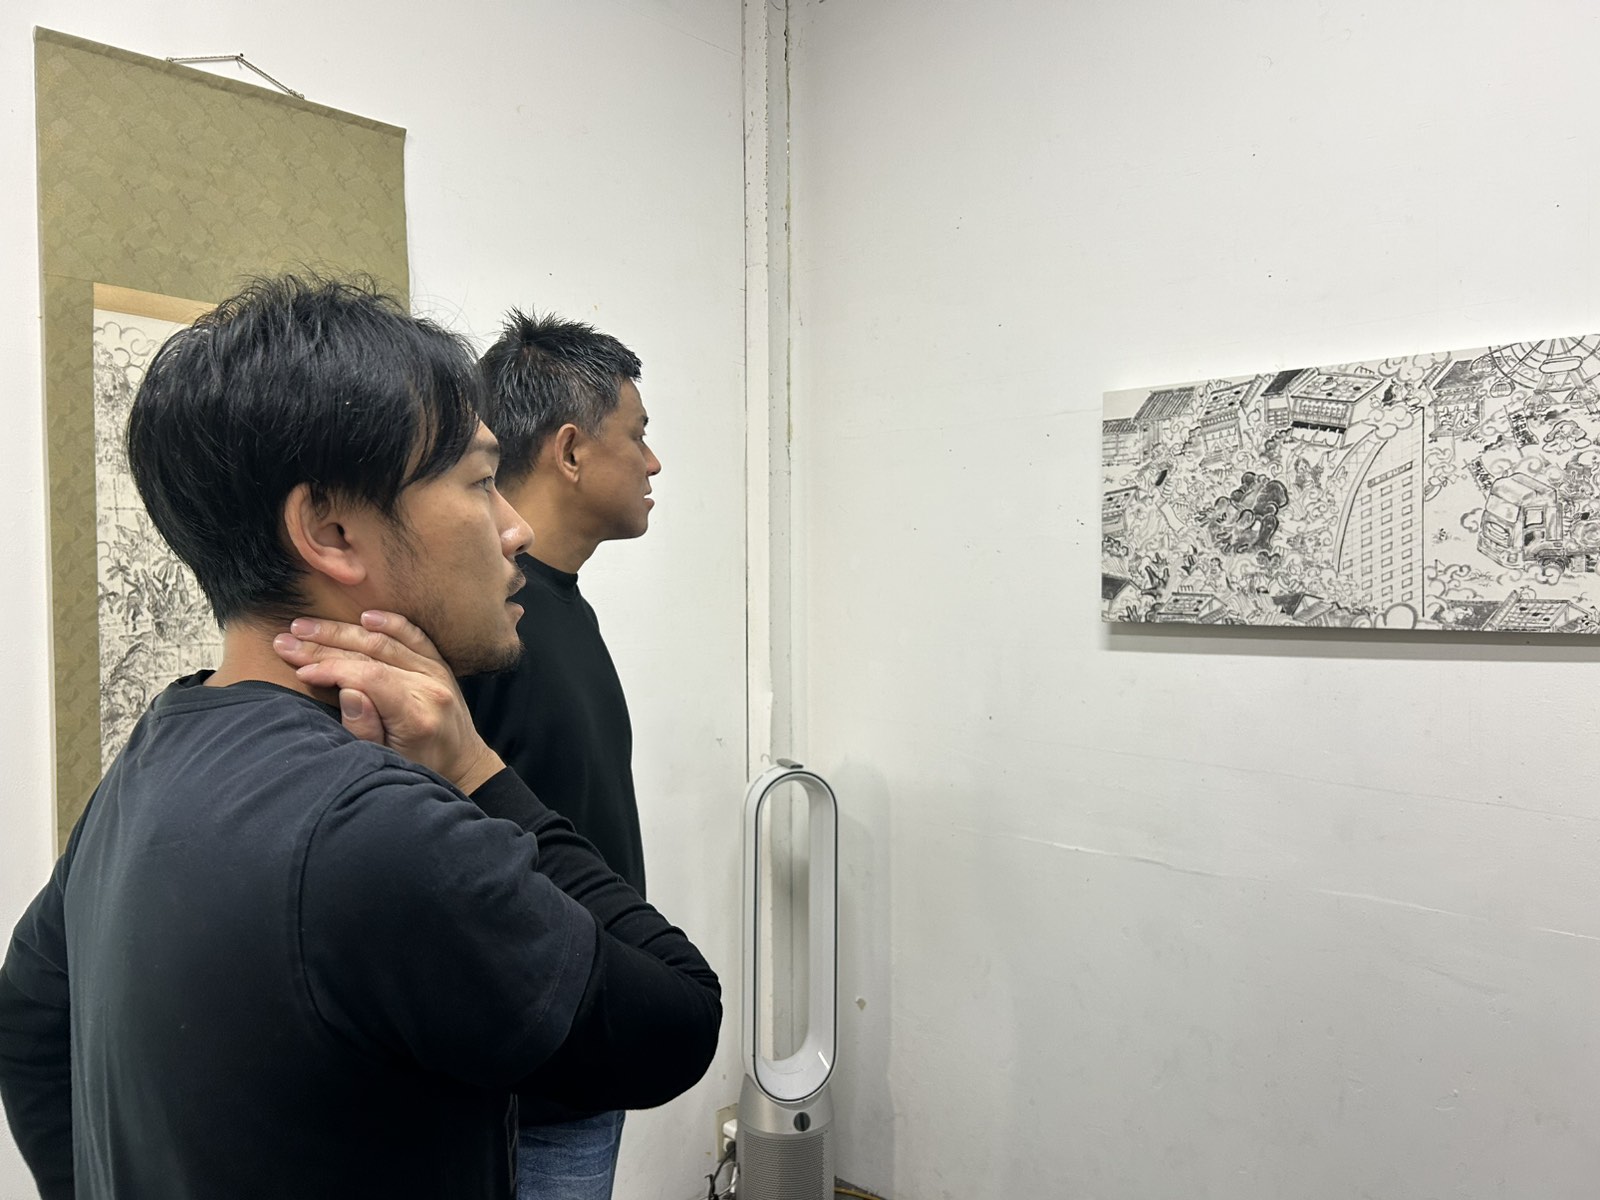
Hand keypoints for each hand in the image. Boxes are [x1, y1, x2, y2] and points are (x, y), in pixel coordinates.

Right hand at [271, 611, 504, 794]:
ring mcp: (437, 672)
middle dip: (324, 645)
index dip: (331, 669)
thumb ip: (365, 728)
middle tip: (286, 639)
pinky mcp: (439, 665)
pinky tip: (364, 616)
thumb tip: (348, 690)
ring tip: (305, 626)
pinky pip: (414, 635)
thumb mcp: (386, 761)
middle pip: (372, 653)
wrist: (464, 764)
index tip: (299, 669)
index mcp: (416, 714)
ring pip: (386, 640)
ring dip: (343, 631)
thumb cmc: (419, 769)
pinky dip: (389, 622)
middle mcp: (430, 687)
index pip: (369, 677)